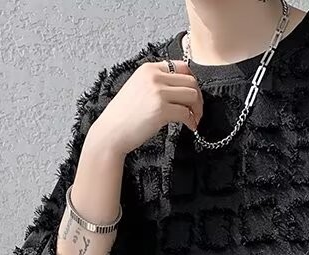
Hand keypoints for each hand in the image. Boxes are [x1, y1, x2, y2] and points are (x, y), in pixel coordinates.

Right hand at [87, 59, 203, 158]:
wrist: (110, 132)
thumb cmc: (123, 116)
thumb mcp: (137, 88)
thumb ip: (156, 83)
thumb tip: (180, 89)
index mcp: (148, 69)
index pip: (181, 66)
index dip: (191, 82)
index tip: (192, 96)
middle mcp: (154, 76)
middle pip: (190, 80)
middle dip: (198, 97)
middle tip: (196, 111)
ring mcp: (158, 92)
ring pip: (192, 95)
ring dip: (197, 109)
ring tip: (194, 120)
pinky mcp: (161, 110)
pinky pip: (186, 113)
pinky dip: (192, 121)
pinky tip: (190, 127)